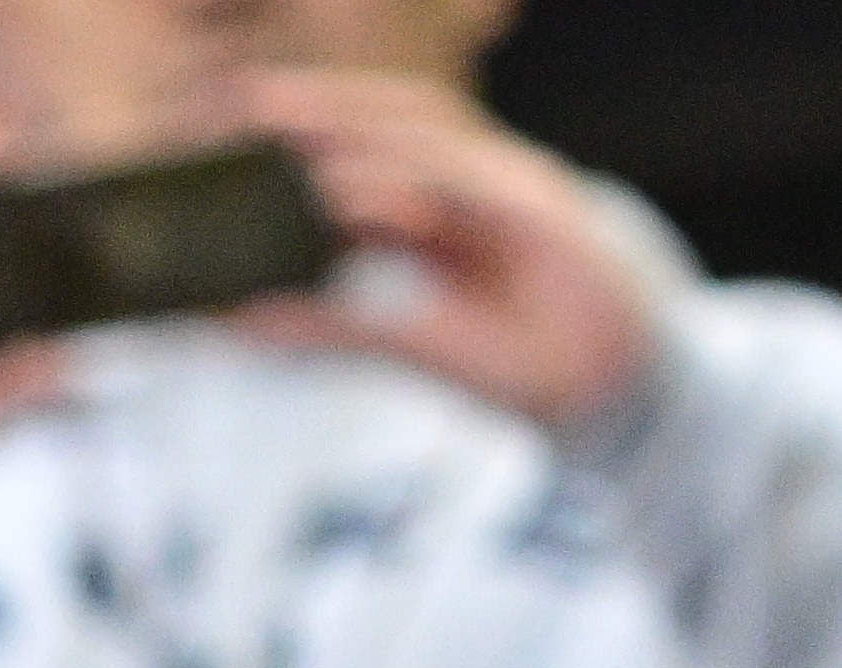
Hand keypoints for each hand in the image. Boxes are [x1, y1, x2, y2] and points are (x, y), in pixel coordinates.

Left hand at [230, 71, 663, 438]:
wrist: (610, 394)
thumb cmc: (518, 361)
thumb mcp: (406, 344)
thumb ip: (331, 329)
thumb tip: (244, 324)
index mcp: (447, 205)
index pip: (373, 144)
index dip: (309, 125)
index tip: (231, 127)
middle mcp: (477, 182)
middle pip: (394, 119)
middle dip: (320, 103)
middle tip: (240, 99)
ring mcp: (512, 187)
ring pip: (426, 133)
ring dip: (352, 120)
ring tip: (278, 118)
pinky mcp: (541, 212)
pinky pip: (465, 184)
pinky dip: (405, 181)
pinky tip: (345, 194)